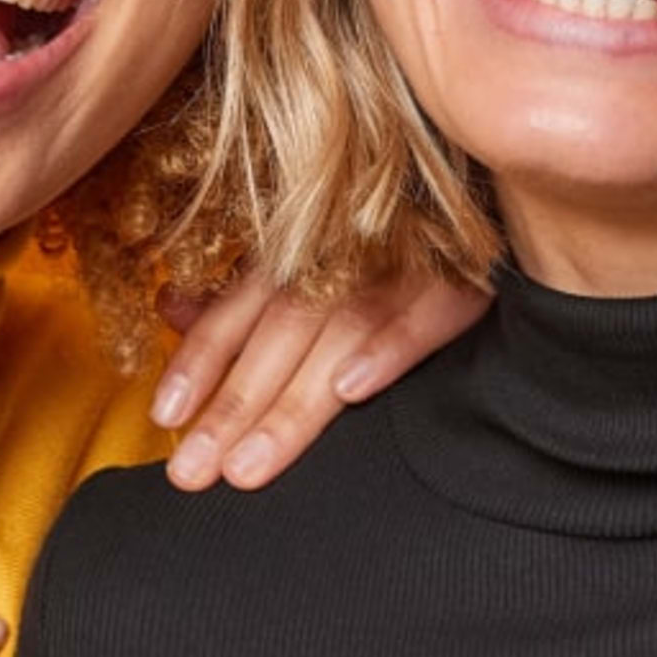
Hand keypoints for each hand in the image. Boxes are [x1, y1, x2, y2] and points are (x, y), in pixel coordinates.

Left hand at [148, 261, 485, 489]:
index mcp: (306, 251)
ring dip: (294, 402)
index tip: (163, 417)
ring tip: (251, 465)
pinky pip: (430, 308)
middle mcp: (346, 252)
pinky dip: (390, 344)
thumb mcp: (315, 249)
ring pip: (340, 333)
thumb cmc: (395, 228)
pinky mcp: (471, 271)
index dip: (200, 361)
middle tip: (193, 473)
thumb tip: (171, 308)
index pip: (240, 309)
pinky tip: (352, 389)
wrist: (493, 182)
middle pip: (279, 333)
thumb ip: (243, 289)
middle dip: (232, 407)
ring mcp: (408, 259)